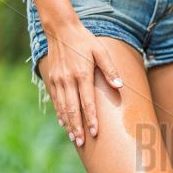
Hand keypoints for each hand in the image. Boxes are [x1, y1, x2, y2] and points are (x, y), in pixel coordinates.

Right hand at [45, 22, 122, 146]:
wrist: (61, 30)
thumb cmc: (85, 41)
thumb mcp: (100, 51)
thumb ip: (110, 69)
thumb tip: (119, 86)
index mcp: (82, 75)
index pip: (87, 102)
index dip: (91, 118)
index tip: (95, 132)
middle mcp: (68, 80)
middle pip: (73, 109)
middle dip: (78, 127)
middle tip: (82, 142)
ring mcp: (58, 80)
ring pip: (63, 107)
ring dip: (68, 124)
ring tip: (74, 138)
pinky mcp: (52, 79)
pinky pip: (56, 101)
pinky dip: (60, 114)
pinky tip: (64, 124)